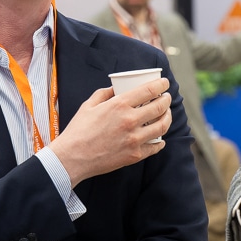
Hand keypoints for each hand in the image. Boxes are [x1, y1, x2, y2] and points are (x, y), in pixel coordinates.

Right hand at [47, 78, 171, 185]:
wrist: (72, 157)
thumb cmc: (78, 130)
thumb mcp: (88, 105)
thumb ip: (104, 94)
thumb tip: (115, 88)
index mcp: (119, 105)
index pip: (149, 90)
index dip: (161, 85)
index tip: (164, 83)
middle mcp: (130, 120)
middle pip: (159, 107)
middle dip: (166, 100)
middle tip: (166, 98)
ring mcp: (134, 139)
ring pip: (162, 127)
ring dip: (167, 118)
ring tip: (166, 115)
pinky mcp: (134, 155)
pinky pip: (155, 146)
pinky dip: (160, 142)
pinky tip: (160, 139)